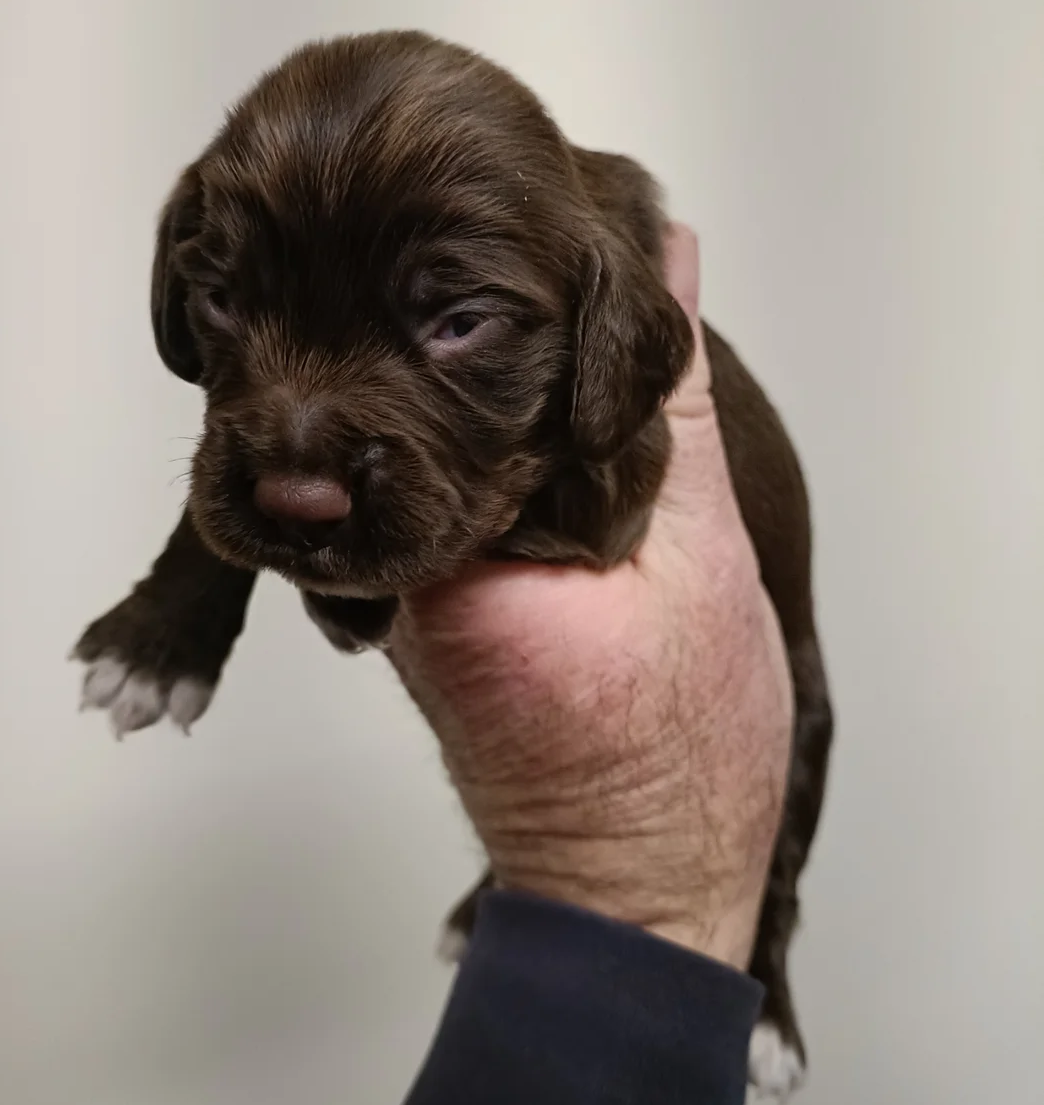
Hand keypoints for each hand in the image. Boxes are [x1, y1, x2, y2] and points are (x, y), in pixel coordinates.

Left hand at [389, 225, 792, 969]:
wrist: (641, 882)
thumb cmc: (671, 761)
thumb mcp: (700, 554)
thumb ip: (672, 406)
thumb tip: (668, 254)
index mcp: (446, 550)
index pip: (437, 379)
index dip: (482, 294)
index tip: (518, 222)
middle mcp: (403, 565)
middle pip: (430, 407)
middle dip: (481, 337)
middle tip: (535, 251)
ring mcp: (413, 590)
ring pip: (448, 449)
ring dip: (500, 396)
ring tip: (548, 316)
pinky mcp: (440, 607)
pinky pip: (464, 496)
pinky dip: (508, 450)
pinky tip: (552, 416)